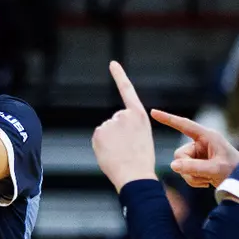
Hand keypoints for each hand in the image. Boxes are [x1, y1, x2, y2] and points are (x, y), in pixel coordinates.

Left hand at [91, 62, 159, 190]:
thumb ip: (128, 127)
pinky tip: (110, 153)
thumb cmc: (140, 161)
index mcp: (139, 115)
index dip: (119, 76)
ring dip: (110, 140)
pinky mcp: (99, 132)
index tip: (112, 64)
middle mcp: (124, 115)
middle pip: (115, 121)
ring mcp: (111, 122)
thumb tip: (110, 129)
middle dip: (118, 133)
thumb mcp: (141, 137)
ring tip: (120, 152)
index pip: (127, 90)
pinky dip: (101, 145)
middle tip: (127, 148)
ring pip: (106, 130)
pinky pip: (98, 137)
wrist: (135, 174)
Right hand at [151, 110, 238, 188]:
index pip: (184, 125)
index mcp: (208, 136)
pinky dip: (193, 180)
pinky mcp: (198, 164)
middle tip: (203, 176)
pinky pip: (185, 172)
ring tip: (208, 180)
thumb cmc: (235, 172)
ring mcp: (199, 154)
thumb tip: (173, 165)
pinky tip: (207, 182)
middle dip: (188, 168)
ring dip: (192, 176)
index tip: (153, 112)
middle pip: (179, 154)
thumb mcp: (215, 169)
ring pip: (180, 165)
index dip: (168, 119)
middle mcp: (201, 143)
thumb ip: (194, 167)